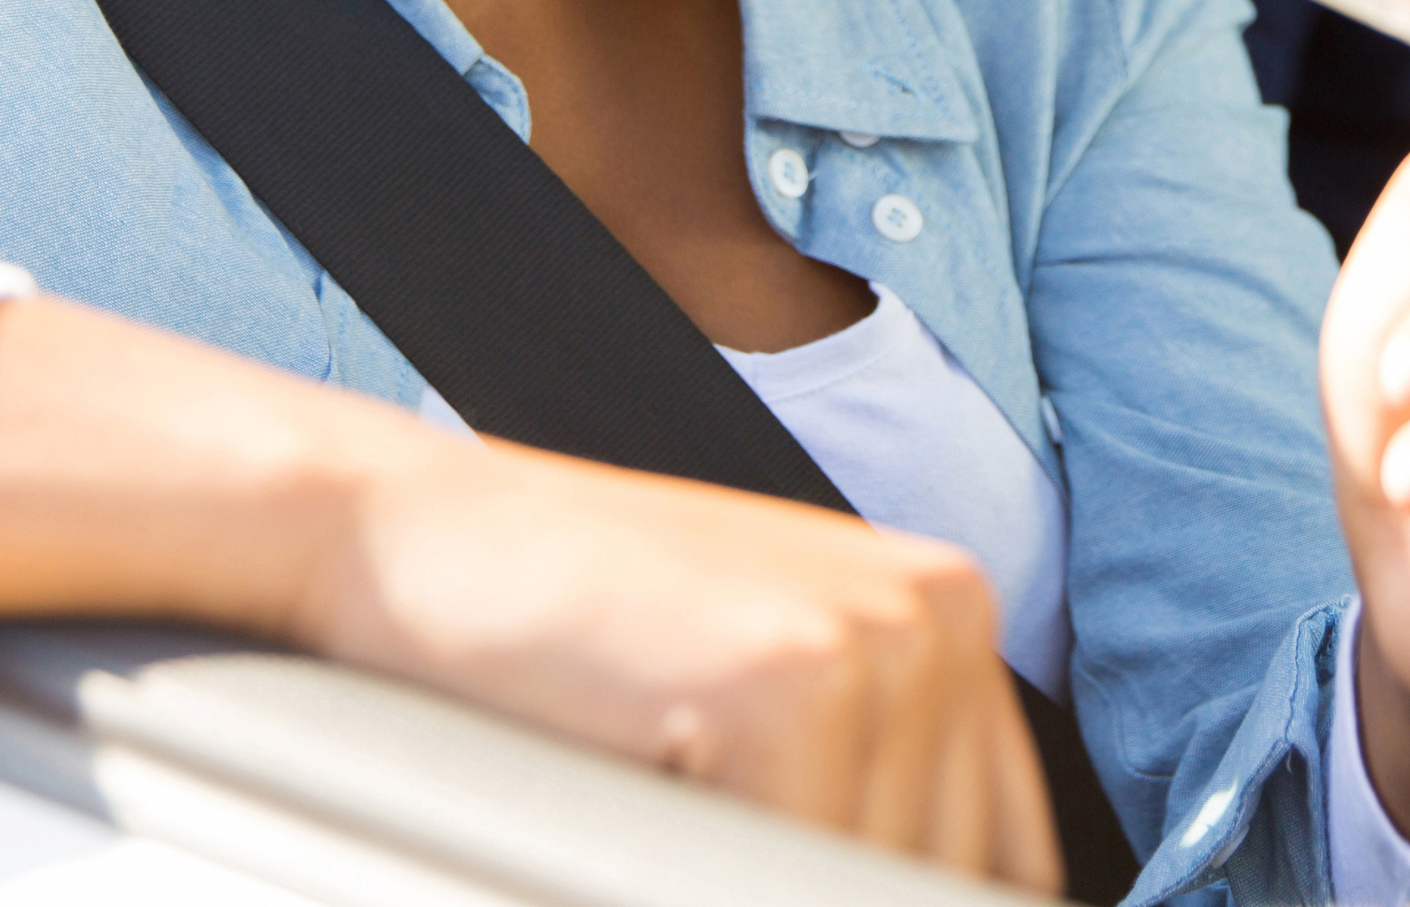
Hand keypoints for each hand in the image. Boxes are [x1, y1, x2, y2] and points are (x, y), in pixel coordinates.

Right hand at [0, 295, 1059, 891]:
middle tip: (673, 841)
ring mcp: (878, 640)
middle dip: (791, 882)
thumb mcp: (767, 698)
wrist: (412, 538)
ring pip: (856, 885)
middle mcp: (944, 613)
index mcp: (953, 614)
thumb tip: (957, 899)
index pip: (997, 865)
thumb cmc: (572, 641)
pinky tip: (617, 819)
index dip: (897, 899)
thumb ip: (869, 793)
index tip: (761, 870)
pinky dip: (682, 881)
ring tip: (644, 822)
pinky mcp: (792, 684)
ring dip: (737, 882)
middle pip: (931, 882)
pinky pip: (775, 881)